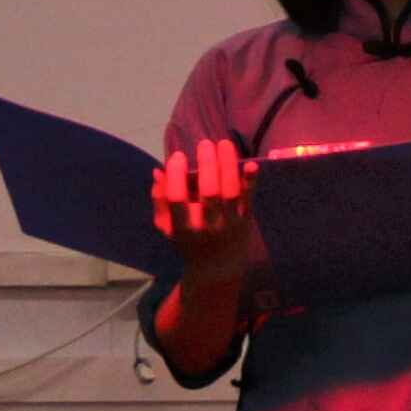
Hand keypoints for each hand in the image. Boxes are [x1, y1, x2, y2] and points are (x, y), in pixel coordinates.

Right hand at [148, 140, 266, 299]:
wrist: (217, 268)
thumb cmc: (188, 241)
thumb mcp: (167, 227)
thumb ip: (160, 200)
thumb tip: (158, 171)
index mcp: (182, 228)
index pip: (177, 199)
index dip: (176, 176)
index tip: (177, 156)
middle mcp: (206, 226)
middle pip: (209, 192)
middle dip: (207, 164)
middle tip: (204, 143)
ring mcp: (229, 223)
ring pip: (231, 191)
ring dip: (228, 165)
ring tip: (223, 143)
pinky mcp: (246, 220)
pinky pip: (250, 198)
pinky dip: (251, 181)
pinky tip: (251, 163)